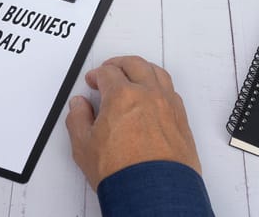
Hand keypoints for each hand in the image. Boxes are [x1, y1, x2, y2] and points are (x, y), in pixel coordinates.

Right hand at [66, 56, 200, 190]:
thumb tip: (79, 106)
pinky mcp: (180, 121)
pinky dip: (159, 86)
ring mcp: (168, 106)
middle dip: (119, 64)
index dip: (96, 74)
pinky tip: (152, 95)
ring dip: (142, 70)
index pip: (108, 72)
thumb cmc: (122, 172)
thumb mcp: (84, 145)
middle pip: (135, 64)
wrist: (153, 194)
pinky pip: (171, 92)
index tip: (92, 81)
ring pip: (157, 74)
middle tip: (110, 70)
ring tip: (133, 76)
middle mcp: (148, 95)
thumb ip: (78, 119)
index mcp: (122, 96)